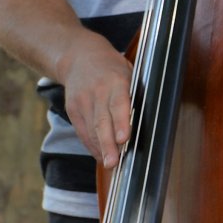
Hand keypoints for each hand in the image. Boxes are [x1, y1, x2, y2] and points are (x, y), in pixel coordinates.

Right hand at [59, 36, 133, 167]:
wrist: (80, 57)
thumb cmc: (113, 67)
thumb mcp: (128, 72)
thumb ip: (135, 93)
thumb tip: (149, 116)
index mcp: (115, 81)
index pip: (118, 104)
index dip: (121, 122)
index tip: (125, 138)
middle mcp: (96, 93)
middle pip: (101, 121)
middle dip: (108, 144)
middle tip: (114, 163)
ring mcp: (81, 102)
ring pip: (91, 129)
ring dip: (101, 148)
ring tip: (110, 165)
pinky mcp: (72, 110)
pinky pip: (82, 131)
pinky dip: (92, 145)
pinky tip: (101, 155)